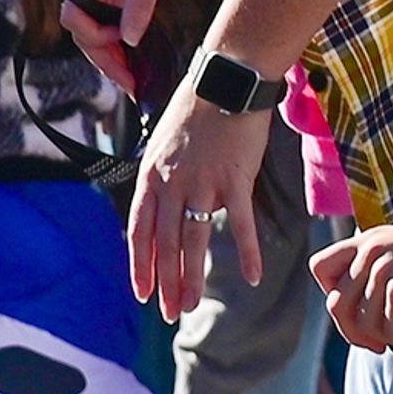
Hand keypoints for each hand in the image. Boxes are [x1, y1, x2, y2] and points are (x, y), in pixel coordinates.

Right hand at [60, 0, 200, 94]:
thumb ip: (138, 9)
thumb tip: (128, 41)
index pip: (74, 17)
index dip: (95, 36)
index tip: (123, 42)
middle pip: (82, 32)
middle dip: (105, 58)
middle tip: (128, 82)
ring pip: (92, 35)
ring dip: (110, 57)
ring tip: (131, 79)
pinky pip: (103, 28)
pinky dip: (116, 46)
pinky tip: (130, 63)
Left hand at [125, 93, 272, 317]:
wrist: (226, 80)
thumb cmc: (195, 110)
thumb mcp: (161, 144)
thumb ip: (160, 180)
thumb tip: (162, 211)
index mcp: (151, 177)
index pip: (139, 231)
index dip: (140, 266)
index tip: (143, 293)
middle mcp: (173, 184)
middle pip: (166, 245)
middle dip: (166, 283)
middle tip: (169, 313)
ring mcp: (204, 183)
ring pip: (195, 240)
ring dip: (193, 278)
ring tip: (191, 306)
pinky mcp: (237, 179)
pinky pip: (242, 224)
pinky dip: (248, 253)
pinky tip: (253, 277)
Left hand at [315, 221, 392, 352]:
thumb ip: (376, 273)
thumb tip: (356, 317)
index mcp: (367, 241)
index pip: (319, 267)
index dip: (332, 295)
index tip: (359, 309)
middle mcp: (370, 252)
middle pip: (337, 307)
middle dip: (357, 333)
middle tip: (383, 342)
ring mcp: (383, 271)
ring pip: (363, 325)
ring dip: (392, 338)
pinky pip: (390, 332)